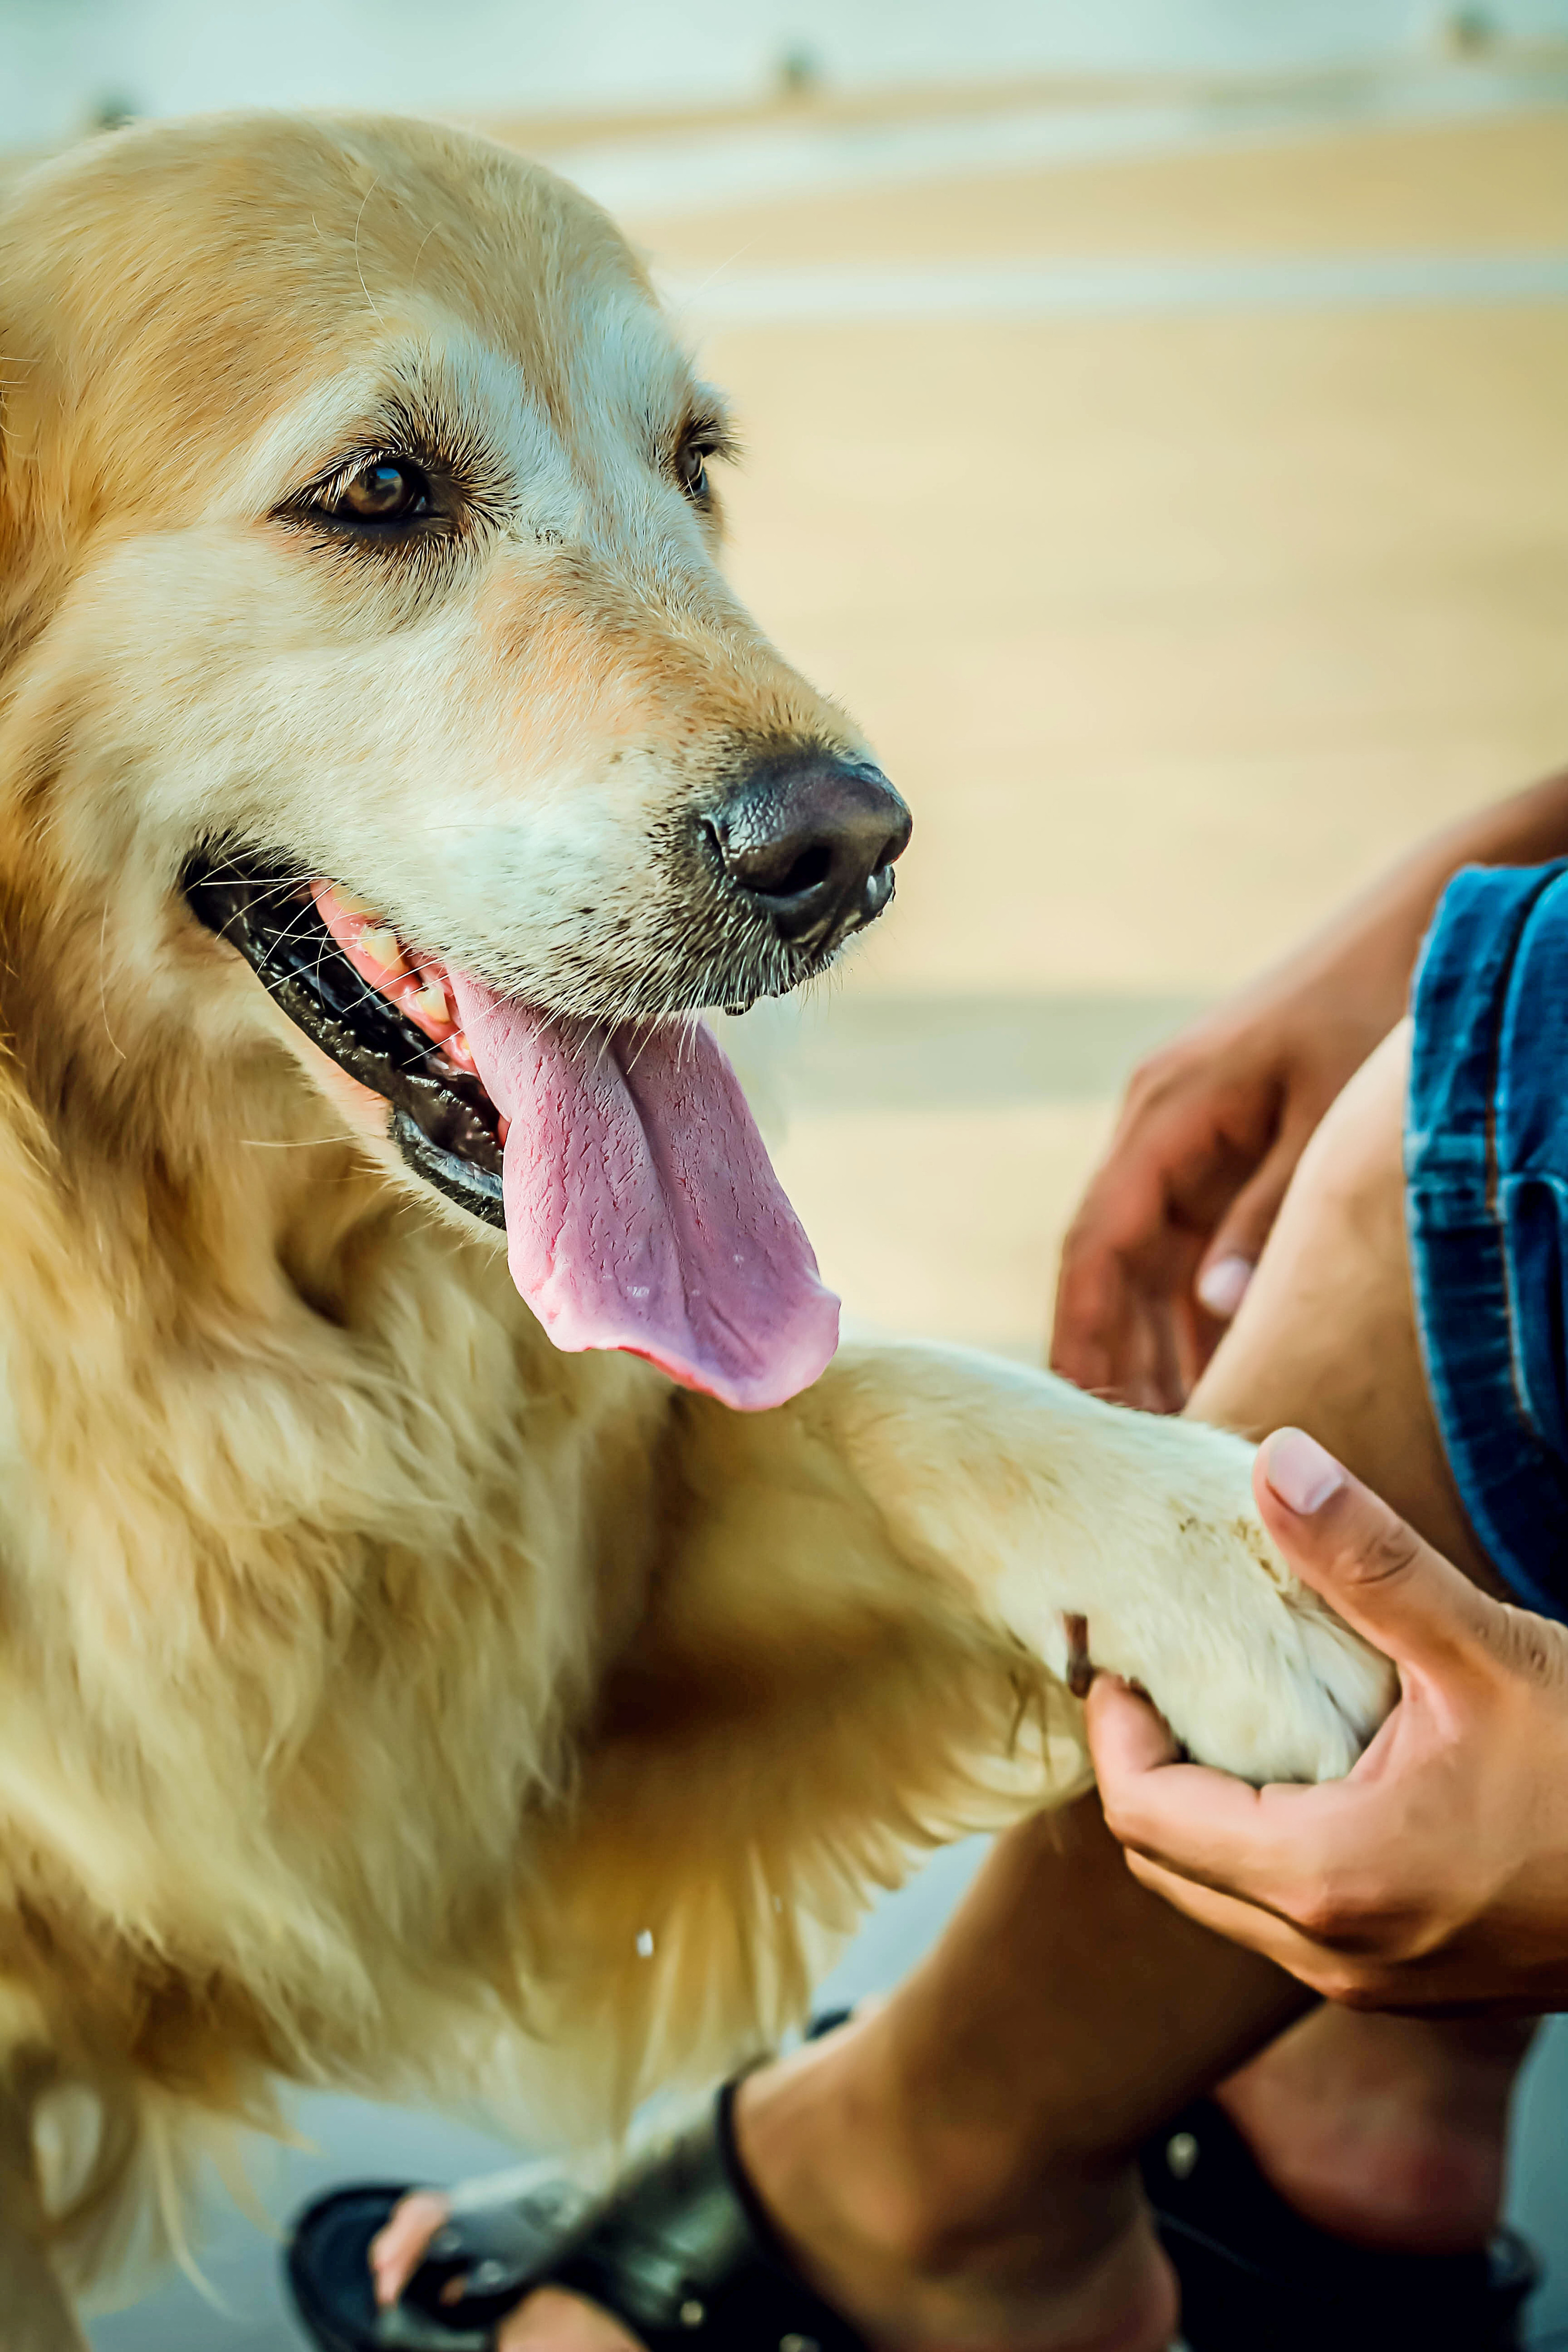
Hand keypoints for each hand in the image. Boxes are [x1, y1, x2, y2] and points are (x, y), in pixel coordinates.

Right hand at [1052, 766, 1567, 1410]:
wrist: (1418, 924)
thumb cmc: (1373, 1010)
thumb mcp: (1323, 1120)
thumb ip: (1266, 1215)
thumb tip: (1217, 1314)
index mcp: (1163, 1113)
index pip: (1096, 1242)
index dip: (1082, 1329)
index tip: (1081, 1412)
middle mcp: (1156, 1128)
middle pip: (1109, 1263)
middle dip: (1114, 1354)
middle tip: (1131, 1453)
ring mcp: (1187, 1140)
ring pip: (1148, 1262)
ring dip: (1154, 1339)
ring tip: (1172, 1433)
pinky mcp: (1223, 1151)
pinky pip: (1191, 1245)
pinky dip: (1194, 1308)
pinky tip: (1215, 1371)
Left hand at [1087, 1429, 1567, 2013]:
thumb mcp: (1483, 1648)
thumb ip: (1367, 1560)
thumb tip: (1274, 1461)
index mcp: (1326, 1877)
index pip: (1144, 1813)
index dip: (1115, 1727)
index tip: (1123, 1654)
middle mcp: (1333, 1952)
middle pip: (1166, 1866)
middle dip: (1145, 1769)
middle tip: (1157, 1676)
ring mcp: (1375, 1982)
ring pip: (1225, 1901)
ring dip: (1203, 1812)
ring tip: (1220, 1713)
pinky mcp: (1413, 1982)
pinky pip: (1290, 1921)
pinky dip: (1264, 1849)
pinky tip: (1305, 1771)